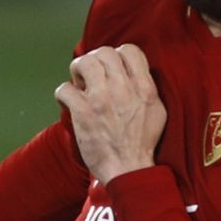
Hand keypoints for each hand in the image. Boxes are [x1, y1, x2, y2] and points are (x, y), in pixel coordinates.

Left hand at [54, 44, 165, 184]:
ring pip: (84, 62)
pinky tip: (68, 103)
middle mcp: (123, 88)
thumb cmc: (142, 144)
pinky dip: (63, 94)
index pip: (129, 50)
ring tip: (79, 83)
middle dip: (95, 61)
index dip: (118, 56)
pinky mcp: (83, 112)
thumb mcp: (157, 111)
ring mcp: (101, 99)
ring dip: (77, 70)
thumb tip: (135, 73)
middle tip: (92, 77)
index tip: (112, 70)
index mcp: (144, 88)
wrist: (129, 170)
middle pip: (104, 52)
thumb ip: (147, 88)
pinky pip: (64, 88)